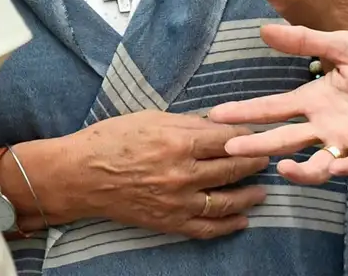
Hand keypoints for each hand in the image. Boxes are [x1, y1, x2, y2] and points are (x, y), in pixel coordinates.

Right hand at [33, 110, 270, 238]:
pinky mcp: (169, 223)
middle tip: (267, 158)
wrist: (80, 176)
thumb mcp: (151, 118)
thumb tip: (217, 125)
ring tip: (262, 191)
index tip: (259, 134)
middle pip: (232, 167)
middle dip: (254, 162)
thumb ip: (188, 124)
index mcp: (179, 142)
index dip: (248, 137)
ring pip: (226, 200)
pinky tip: (243, 220)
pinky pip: (206, 228)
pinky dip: (228, 226)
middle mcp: (183, 174)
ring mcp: (178, 202)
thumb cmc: (112, 140)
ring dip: (249, 195)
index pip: (228, 139)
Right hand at [210, 23, 347, 183]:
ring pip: (315, 160)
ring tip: (280, 167)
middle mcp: (327, 121)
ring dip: (298, 169)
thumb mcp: (344, 44)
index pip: (273, 107)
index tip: (215, 115)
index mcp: (317, 95)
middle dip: (256, 144)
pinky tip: (331, 166)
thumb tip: (263, 30)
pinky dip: (342, 168)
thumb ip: (306, 41)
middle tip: (228, 149)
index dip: (246, 111)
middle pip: (284, 137)